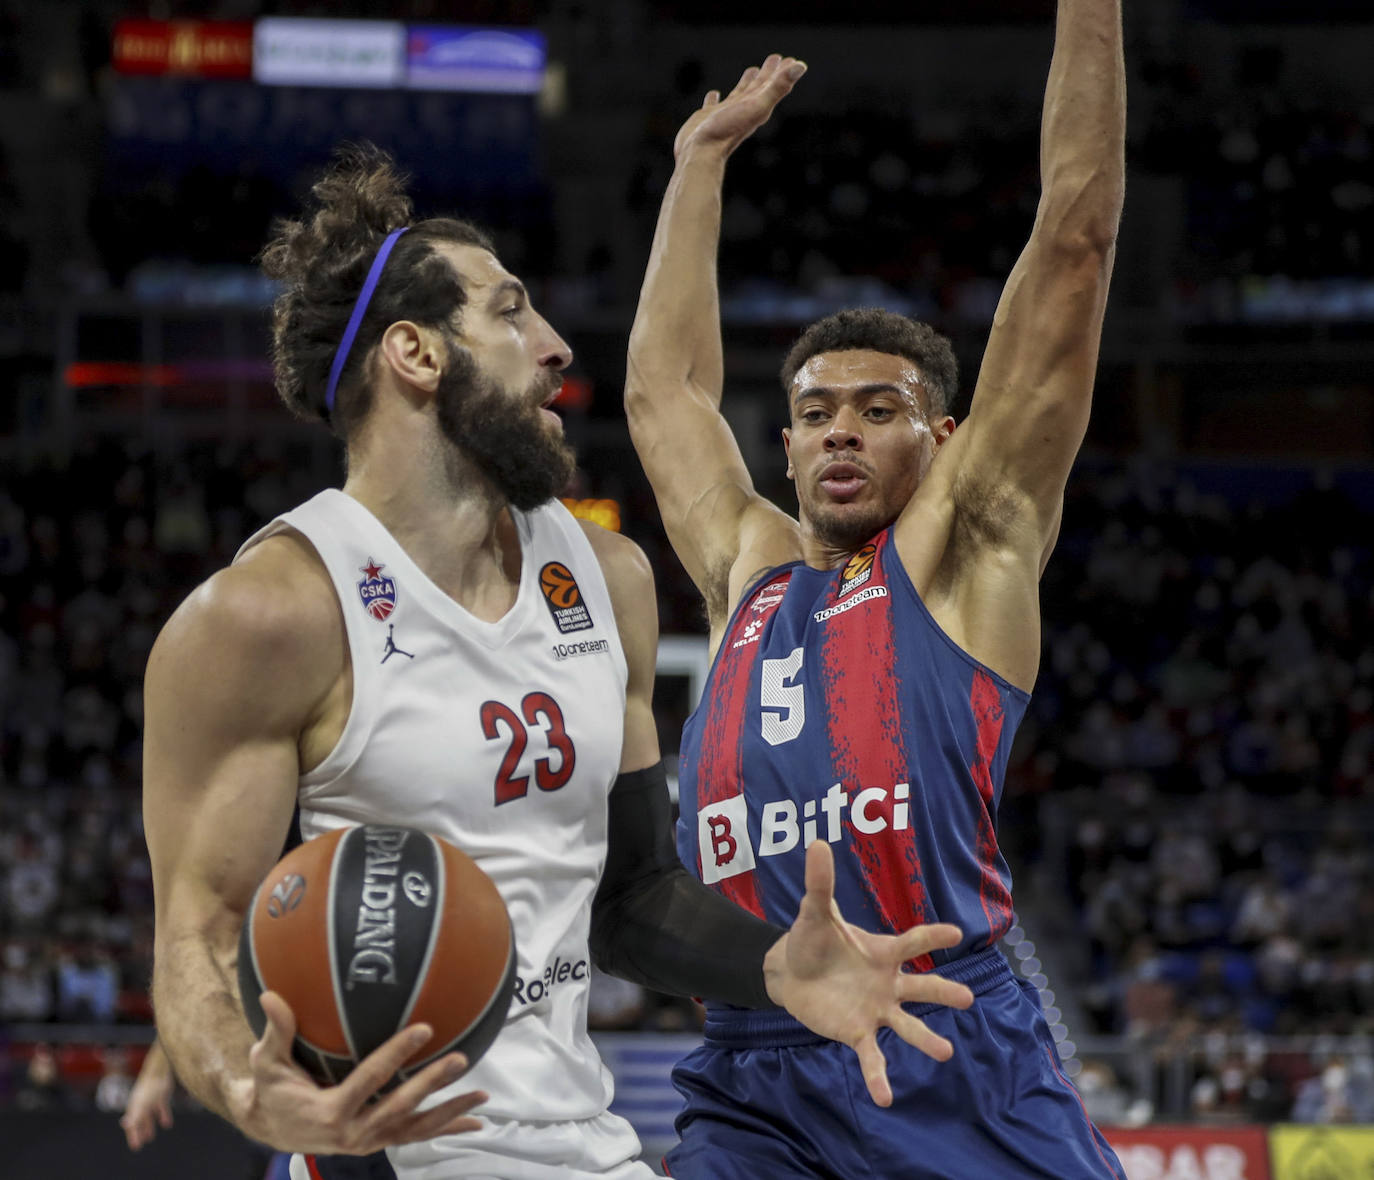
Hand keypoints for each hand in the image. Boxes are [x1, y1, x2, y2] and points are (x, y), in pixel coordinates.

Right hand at [121, 1046, 173, 1150]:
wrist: (160, 1071)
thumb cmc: (148, 1088)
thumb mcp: (141, 1104)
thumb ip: (134, 1115)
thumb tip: (124, 1124)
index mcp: (135, 1108)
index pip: (132, 1125)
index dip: (133, 1136)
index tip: (135, 1147)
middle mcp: (142, 1105)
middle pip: (139, 1122)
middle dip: (139, 1133)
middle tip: (140, 1145)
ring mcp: (151, 1101)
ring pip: (149, 1117)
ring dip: (149, 1127)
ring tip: (150, 1138)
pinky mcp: (162, 1097)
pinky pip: (162, 1109)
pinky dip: (164, 1117)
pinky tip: (167, 1125)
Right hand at [229, 991, 487, 1154]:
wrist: (272, 1129)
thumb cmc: (272, 1089)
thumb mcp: (268, 1063)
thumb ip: (276, 1031)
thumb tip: (270, 996)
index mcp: (330, 1111)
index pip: (370, 1079)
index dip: (396, 1054)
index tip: (423, 1029)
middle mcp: (353, 1132)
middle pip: (399, 1107)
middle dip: (431, 1085)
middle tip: (460, 1060)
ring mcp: (368, 1141)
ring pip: (414, 1128)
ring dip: (449, 1112)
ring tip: (481, 1096)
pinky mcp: (378, 1142)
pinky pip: (415, 1136)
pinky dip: (446, 1128)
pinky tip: (475, 1122)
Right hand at [673, 53, 806, 161]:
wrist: (701, 153)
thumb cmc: (728, 130)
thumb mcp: (757, 105)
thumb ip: (778, 87)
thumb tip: (801, 67)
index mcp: (757, 107)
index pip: (773, 85)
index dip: (783, 72)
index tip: (792, 60)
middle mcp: (743, 111)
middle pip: (759, 88)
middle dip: (768, 74)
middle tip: (775, 59)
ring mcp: (725, 114)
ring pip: (739, 94)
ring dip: (745, 83)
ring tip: (751, 71)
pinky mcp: (707, 118)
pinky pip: (712, 104)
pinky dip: (714, 98)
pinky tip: (713, 94)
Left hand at [763, 841, 974, 1106]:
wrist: (791, 973)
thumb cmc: (812, 939)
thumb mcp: (814, 911)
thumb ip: (820, 882)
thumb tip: (817, 843)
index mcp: (883, 951)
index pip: (912, 941)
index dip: (932, 936)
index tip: (957, 932)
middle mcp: (888, 982)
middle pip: (922, 987)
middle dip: (944, 992)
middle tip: (968, 998)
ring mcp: (876, 1009)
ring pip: (907, 1026)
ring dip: (925, 1039)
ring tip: (946, 1052)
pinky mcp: (857, 1032)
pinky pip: (873, 1057)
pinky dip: (878, 1077)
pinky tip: (885, 1098)